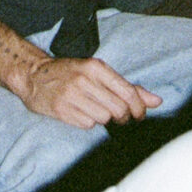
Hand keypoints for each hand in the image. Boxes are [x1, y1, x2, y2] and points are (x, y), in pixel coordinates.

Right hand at [18, 52, 160, 126]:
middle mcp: (84, 80)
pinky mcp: (62, 110)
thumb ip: (128, 87)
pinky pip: (88, 125)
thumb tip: (157, 101)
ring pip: (104, 118)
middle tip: (119, 116)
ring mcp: (72, 95)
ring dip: (104, 118)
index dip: (139, 107)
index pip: (127, 91)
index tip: (140, 114)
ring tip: (94, 109)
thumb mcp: (98, 73)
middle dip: (123, 116)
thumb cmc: (71, 74)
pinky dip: (88, 122)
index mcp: (96, 67)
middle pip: (118, 108)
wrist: (34, 75)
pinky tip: (80, 112)